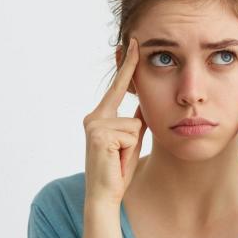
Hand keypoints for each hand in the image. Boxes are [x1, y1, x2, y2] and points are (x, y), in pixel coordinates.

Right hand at [82, 38, 146, 205]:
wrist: (103, 195)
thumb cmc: (117, 170)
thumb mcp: (130, 140)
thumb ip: (135, 120)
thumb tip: (143, 103)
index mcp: (99, 117)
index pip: (118, 87)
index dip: (127, 65)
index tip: (133, 42)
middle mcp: (93, 117)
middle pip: (132, 110)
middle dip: (133, 133)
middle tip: (119, 154)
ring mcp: (95, 125)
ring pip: (135, 124)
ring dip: (133, 145)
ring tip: (120, 159)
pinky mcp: (100, 135)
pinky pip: (132, 134)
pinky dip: (130, 150)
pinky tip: (117, 160)